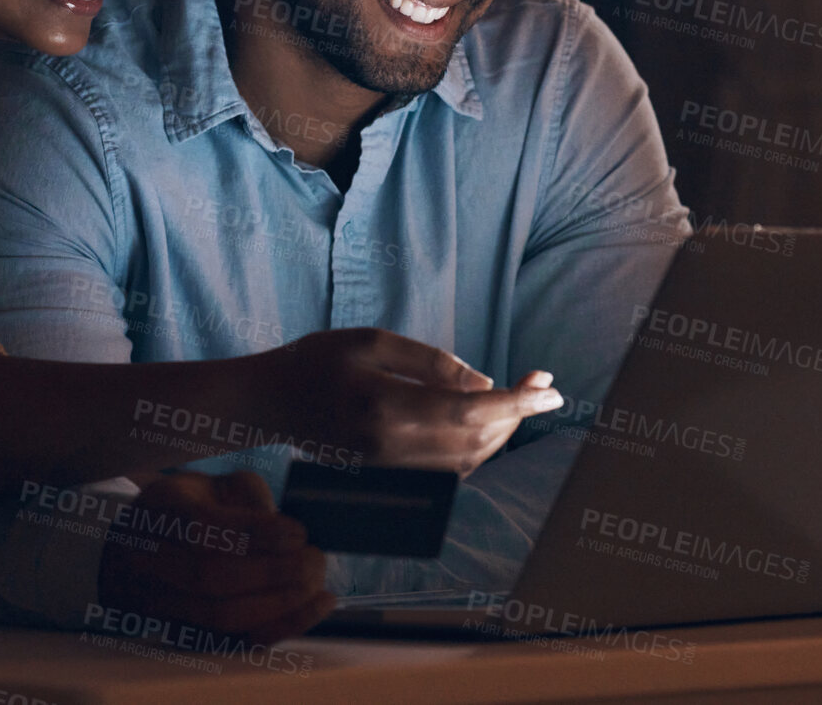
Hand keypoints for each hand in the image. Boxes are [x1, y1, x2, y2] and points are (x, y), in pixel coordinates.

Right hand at [96, 471, 334, 646]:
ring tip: (317, 583)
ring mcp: (160, 603)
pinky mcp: (184, 634)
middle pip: (210, 577)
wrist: (142, 547)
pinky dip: (280, 628)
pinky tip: (315, 607)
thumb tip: (290, 536)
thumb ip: (251, 499)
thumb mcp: (217, 485)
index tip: (299, 533)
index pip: (202, 527)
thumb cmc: (193, 507)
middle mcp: (148, 560)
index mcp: (160, 509)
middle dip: (274, 573)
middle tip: (315, 560)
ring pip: (220, 617)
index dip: (256, 533)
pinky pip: (235, 642)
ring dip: (281, 604)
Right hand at [256, 328, 562, 475]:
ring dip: (501, 433)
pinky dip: (478, 450)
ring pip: (468, 462)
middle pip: (476, 441)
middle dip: (517, 413)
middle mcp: (391, 448)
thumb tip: (485, 384)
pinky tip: (484, 423)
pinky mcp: (389, 479)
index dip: (517, 402)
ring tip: (518, 399)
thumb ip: (431, 363)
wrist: (269, 404)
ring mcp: (390, 470)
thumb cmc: (317, 361)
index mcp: (385, 407)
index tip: (552, 390)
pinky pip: (450, 473)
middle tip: (540, 384)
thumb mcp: (371, 341)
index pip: (469, 411)